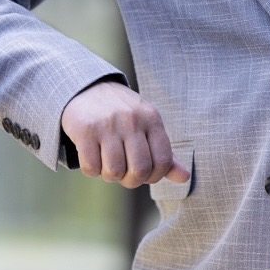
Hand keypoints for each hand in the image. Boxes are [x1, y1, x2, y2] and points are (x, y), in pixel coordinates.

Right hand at [60, 80, 190, 188]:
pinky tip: (92, 156)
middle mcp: (132, 119)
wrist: (86, 88)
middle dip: (130, 181)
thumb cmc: (122, 115)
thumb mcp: (146, 126)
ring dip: (109, 175)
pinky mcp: (85, 129)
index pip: (163, 162)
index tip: (143, 174)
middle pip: (139, 171)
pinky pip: (91, 167)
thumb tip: (184, 177)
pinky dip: (91, 169)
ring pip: (114, 172)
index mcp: (151, 118)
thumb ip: (164, 153)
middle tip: (123, 173)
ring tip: (106, 163)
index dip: (154, 177)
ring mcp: (108, 124)